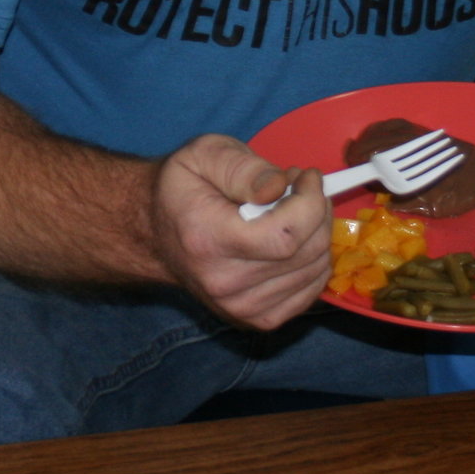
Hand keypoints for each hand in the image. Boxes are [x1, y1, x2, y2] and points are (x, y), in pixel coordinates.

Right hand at [150, 133, 331, 329]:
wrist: (156, 234)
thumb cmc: (183, 188)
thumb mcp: (203, 154)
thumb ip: (242, 167)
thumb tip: (279, 187)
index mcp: (207, 240)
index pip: (285, 235)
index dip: (310, 202)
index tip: (306, 176)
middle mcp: (224, 283)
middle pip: (305, 253)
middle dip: (317, 212)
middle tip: (300, 188)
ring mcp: (241, 307)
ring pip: (314, 271)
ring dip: (318, 234)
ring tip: (292, 212)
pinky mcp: (256, 319)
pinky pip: (310, 291)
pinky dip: (314, 261)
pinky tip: (295, 241)